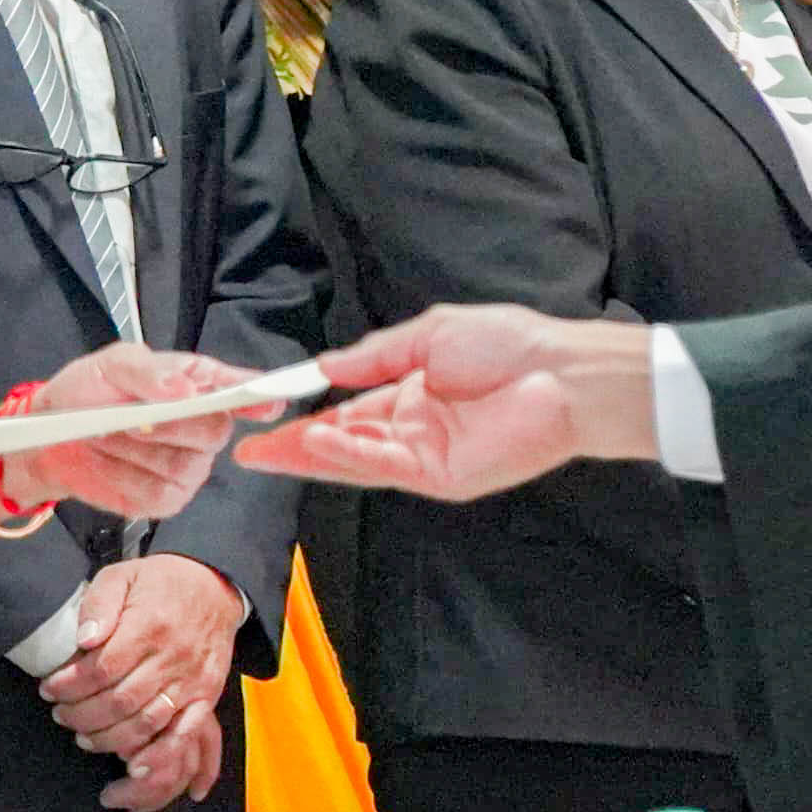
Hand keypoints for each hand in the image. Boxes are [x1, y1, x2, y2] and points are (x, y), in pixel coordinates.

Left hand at [13, 344, 265, 520]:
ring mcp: (189, 466)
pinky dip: (123, 476)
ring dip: (134, 448)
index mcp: (198, 382)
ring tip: (105, 432)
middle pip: (215, 431)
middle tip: (127, 415)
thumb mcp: (110, 366)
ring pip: (182, 464)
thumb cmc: (86, 393)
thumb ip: (147, 371)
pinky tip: (108, 460)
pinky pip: (157, 493)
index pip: (242, 390)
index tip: (268, 404)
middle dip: (169, 424)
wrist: (48, 438)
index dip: (258, 397)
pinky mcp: (166, 499)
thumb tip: (185, 390)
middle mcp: (203, 425)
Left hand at [42, 556, 241, 811]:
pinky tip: (134, 765)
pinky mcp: (206, 696)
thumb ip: (99, 603)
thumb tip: (84, 639)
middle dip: (82, 715)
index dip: (69, 685)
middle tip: (60, 715)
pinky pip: (184, 733)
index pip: (102, 668)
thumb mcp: (122, 575)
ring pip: (146, 723)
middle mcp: (173, 656)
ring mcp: (192, 681)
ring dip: (109, 738)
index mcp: (149, 625)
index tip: (48, 689)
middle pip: (120, 701)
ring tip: (83, 736)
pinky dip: (160, 755)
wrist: (214, 586)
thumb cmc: (160, 583)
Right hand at [233, 306, 654, 499]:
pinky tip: (318, 443)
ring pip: (356, 461)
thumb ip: (374, 356)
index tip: (266, 419)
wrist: (563, 371)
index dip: (307, 418)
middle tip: (248, 451)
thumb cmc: (509, 344)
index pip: (347, 413)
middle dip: (294, 449)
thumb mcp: (428, 335)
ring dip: (312, 456)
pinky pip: (385, 466)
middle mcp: (413, 430)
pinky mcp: (442, 476)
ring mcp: (426, 457)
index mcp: (411, 395)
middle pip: (342, 445)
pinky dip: (349, 456)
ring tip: (267, 453)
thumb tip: (325, 366)